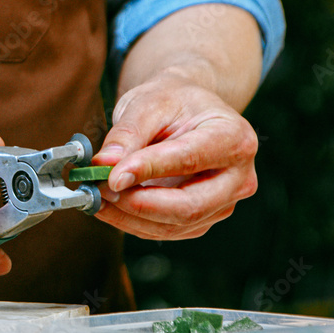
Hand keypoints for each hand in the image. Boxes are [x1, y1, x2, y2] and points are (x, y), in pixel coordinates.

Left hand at [92, 73, 258, 239]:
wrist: (186, 111)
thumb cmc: (172, 102)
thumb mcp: (148, 103)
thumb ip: (128, 134)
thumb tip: (104, 164)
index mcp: (234, 138)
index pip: (189, 159)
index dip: (147, 170)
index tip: (111, 176)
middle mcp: (238, 177)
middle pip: (189, 206)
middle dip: (138, 203)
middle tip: (99, 190)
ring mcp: (223, 203)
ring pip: (174, 224)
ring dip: (128, 216)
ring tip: (95, 196)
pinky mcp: (203, 219)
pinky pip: (166, 230)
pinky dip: (132, 222)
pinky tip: (109, 205)